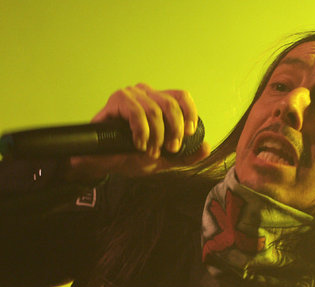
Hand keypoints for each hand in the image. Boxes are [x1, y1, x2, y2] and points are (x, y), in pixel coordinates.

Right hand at [68, 84, 209, 180]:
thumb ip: (186, 155)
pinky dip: (141, 131)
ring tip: (150, 151)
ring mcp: (131, 95)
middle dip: (175, 130)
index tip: (189, 133)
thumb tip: (207, 147)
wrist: (107, 164)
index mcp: (159, 102)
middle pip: (171, 104)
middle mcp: (146, 94)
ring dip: (156, 136)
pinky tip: (139, 144)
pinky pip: (136, 111)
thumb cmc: (133, 156)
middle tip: (170, 149)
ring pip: (154, 110)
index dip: (189, 113)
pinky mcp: (116, 101)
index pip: (181, 97)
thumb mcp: (165, 159)